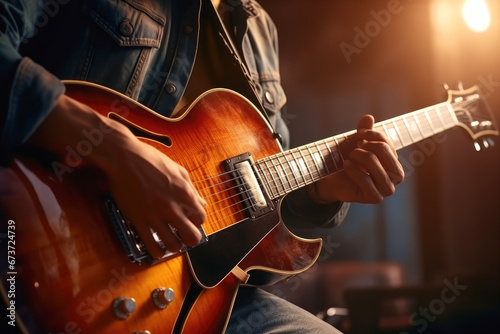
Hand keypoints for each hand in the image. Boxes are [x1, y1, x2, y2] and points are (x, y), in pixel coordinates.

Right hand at [29, 94, 206, 258]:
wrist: (123, 157)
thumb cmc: (151, 160)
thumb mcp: (178, 170)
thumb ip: (191, 189)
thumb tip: (202, 203)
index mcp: (184, 193)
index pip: (201, 218)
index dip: (197, 221)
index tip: (190, 219)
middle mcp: (172, 207)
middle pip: (192, 237)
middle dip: (191, 238)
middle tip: (184, 234)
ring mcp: (154, 215)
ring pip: (173, 245)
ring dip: (174, 245)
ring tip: (171, 240)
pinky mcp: (138, 220)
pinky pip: (152, 246)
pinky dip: (157, 251)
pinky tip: (158, 247)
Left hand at [311, 114, 403, 203]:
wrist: (334, 180)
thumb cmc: (348, 161)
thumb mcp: (354, 143)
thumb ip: (364, 131)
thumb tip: (368, 117)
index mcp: (395, 162)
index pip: (387, 142)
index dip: (372, 134)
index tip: (358, 133)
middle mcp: (396, 176)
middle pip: (384, 150)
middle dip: (365, 146)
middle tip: (353, 150)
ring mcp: (387, 189)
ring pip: (374, 163)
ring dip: (357, 156)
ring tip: (349, 158)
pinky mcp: (375, 198)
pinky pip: (365, 179)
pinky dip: (352, 170)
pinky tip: (346, 165)